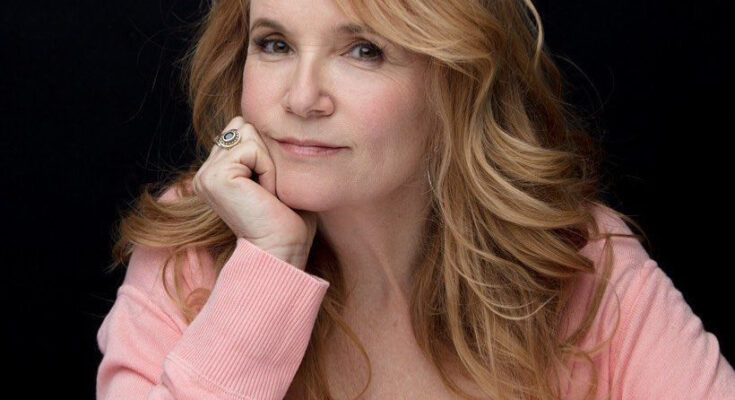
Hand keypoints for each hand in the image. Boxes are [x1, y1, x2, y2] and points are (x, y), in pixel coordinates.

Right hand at [192, 116, 316, 269]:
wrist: (282, 250)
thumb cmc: (288, 220)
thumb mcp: (275, 178)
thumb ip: (266, 151)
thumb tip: (275, 122)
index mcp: (216, 173)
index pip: (243, 129)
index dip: (266, 152)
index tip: (270, 188)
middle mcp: (206, 173)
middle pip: (244, 125)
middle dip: (266, 153)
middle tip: (270, 190)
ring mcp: (206, 174)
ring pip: (248, 133)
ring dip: (268, 162)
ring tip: (268, 192)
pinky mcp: (215, 176)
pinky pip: (251, 148)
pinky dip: (268, 169)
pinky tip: (266, 194)